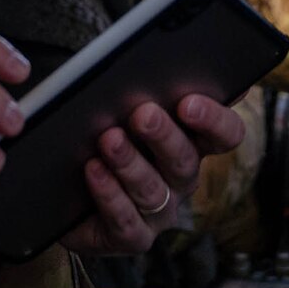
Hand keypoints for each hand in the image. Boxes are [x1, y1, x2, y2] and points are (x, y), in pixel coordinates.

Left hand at [61, 94, 246, 254]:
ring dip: (130, 162)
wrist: (62, 186)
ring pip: (153, 190)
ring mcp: (160, 211)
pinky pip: (126, 221)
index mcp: (193, 142)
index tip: (188, 101)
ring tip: (108, 139)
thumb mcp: (121, 101)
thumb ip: (147, 79)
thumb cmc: (100, 131)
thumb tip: (166, 50)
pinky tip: (93, 170)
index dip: (214, 119)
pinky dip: (109, 194)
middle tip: (142, 114)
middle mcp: (182, 178)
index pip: (226, 133)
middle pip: (187, 161)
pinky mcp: (132, 237)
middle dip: (164, 136)